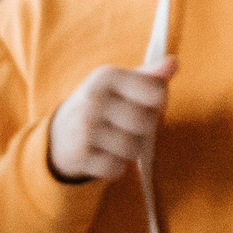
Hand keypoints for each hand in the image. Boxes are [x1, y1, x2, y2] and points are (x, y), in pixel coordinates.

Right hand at [47, 55, 175, 183]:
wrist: (60, 133)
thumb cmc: (101, 106)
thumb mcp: (120, 85)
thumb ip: (149, 76)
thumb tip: (173, 63)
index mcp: (107, 76)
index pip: (156, 93)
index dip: (158, 104)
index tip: (147, 104)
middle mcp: (93, 99)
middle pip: (145, 123)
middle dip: (144, 130)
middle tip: (129, 127)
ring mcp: (84, 127)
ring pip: (131, 148)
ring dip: (130, 151)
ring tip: (116, 142)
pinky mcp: (79, 155)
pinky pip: (115, 168)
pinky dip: (115, 167)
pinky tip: (105, 156)